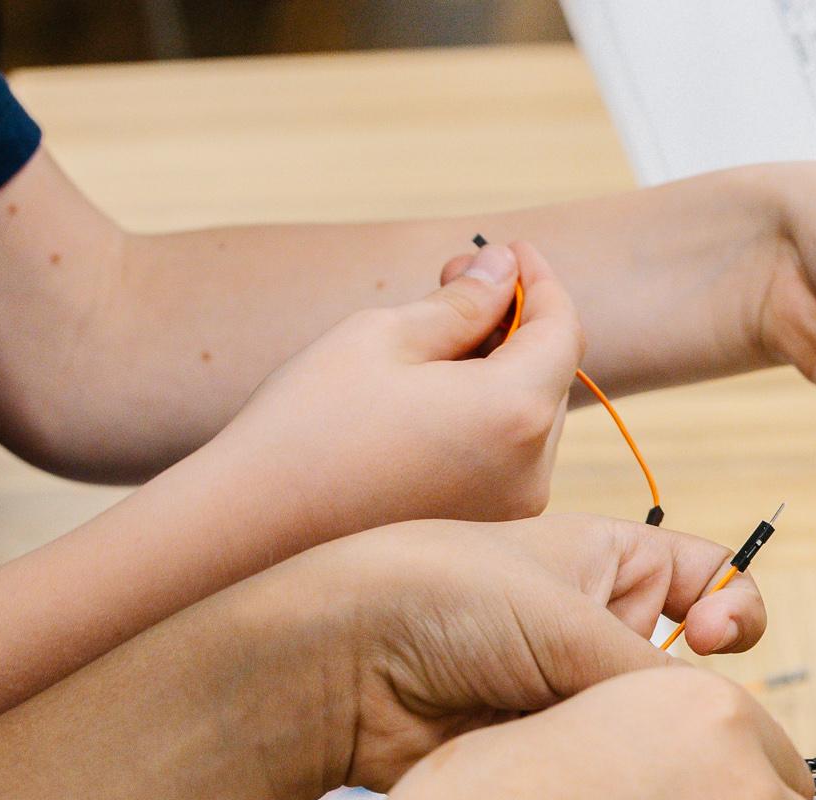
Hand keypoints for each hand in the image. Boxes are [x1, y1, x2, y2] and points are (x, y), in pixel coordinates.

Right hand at [210, 241, 580, 549]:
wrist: (254, 526)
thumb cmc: (311, 422)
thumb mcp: (386, 338)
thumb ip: (462, 302)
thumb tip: (506, 270)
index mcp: (514, 412)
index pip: (562, 329)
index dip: (541, 281)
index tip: (509, 250)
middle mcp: (531, 471)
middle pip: (550, 374)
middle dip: (515, 322)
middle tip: (455, 282)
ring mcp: (512, 511)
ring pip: (529, 418)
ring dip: (499, 370)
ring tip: (431, 342)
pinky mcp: (486, 533)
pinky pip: (506, 458)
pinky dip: (485, 417)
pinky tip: (428, 398)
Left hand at [241, 512, 769, 798]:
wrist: (341, 664)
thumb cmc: (445, 597)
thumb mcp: (568, 618)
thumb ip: (657, 677)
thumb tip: (725, 740)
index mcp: (617, 567)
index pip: (717, 584)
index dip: (736, 611)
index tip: (714, 638)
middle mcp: (601, 632)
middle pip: (693, 680)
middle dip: (693, 707)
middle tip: (679, 723)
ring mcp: (572, 700)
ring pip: (651, 741)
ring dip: (645, 754)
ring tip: (620, 759)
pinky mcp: (546, 761)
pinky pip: (606, 784)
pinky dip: (609, 794)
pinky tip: (596, 797)